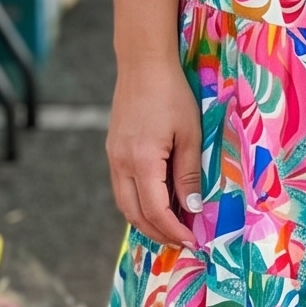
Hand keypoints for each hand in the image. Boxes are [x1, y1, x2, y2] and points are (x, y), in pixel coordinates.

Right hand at [108, 57, 202, 246]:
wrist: (142, 64)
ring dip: (145, 221)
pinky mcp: (113, 150)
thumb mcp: (189, 135)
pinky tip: (155, 203)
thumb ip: (189, 174)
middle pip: (134, 214)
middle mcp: (121, 163)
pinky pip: (122, 187)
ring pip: (124, 203)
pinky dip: (137, 203)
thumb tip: (192, 208)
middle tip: (181, 242)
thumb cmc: (172, 95)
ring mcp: (113, 157)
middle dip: (158, 233)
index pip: (155, 210)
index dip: (173, 230)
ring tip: (169, 229)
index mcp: (142, 161)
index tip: (192, 241)